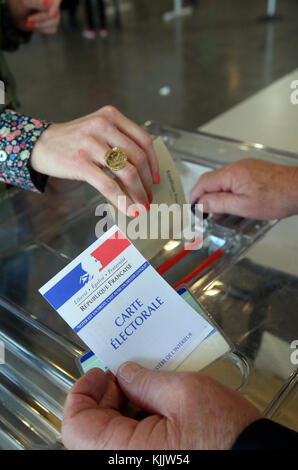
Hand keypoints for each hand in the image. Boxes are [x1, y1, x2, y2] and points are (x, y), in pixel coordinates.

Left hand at [9, 0, 60, 33]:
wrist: (18, 16)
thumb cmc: (20, 5)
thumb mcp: (24, 2)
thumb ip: (36, 2)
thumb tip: (47, 2)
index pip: (57, 0)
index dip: (54, 7)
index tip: (50, 15)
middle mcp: (53, 3)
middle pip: (55, 12)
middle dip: (41, 18)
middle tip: (29, 20)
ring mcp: (55, 13)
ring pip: (55, 22)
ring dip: (40, 24)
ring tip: (29, 23)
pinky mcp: (53, 24)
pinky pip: (53, 29)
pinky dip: (42, 29)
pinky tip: (34, 25)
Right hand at [30, 106, 158, 215]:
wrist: (40, 144)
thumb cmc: (73, 141)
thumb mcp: (97, 130)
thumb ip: (119, 142)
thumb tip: (143, 173)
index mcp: (111, 116)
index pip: (144, 140)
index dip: (154, 162)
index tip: (156, 178)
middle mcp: (103, 126)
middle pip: (138, 158)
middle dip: (147, 182)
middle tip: (149, 196)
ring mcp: (91, 143)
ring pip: (127, 172)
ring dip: (138, 193)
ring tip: (141, 205)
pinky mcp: (80, 162)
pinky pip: (108, 185)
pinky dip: (122, 200)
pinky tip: (128, 209)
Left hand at [62, 363, 260, 449]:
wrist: (256, 457)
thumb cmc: (226, 435)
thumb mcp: (185, 392)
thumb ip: (146, 380)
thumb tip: (124, 373)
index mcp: (124, 453)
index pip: (76, 425)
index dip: (82, 392)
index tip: (99, 371)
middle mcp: (125, 464)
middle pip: (90, 430)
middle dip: (104, 396)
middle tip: (123, 374)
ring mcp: (137, 465)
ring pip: (108, 437)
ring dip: (119, 408)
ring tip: (141, 385)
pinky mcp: (151, 463)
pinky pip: (128, 444)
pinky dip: (134, 421)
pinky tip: (151, 403)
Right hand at [189, 158, 297, 219]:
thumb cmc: (277, 197)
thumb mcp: (242, 206)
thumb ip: (218, 203)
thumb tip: (200, 203)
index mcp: (232, 174)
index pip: (204, 182)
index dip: (194, 195)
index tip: (191, 207)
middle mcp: (237, 166)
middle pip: (212, 180)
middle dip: (205, 197)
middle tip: (202, 212)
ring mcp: (246, 167)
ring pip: (223, 181)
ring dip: (217, 196)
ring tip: (218, 213)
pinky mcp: (253, 170)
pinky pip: (233, 180)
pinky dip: (228, 192)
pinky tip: (232, 204)